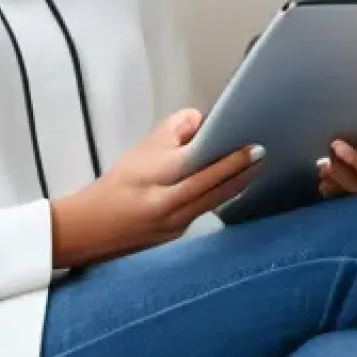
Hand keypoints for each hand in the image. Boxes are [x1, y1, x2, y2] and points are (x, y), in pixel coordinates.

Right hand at [51, 109, 265, 268]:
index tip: (252, 145)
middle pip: (216, 187)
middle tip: (264, 155)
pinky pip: (204, 212)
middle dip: (243, 170)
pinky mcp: (178, 235)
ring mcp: (175, 224)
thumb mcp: (142, 149)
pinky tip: (232, 186)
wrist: (92, 227)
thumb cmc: (119, 183)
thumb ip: (174, 131)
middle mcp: (170, 203)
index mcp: (160, 177)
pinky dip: (220, 197)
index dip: (231, 157)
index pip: (204, 165)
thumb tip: (201, 121)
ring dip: (237, 184)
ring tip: (256, 168)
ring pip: (214, 201)